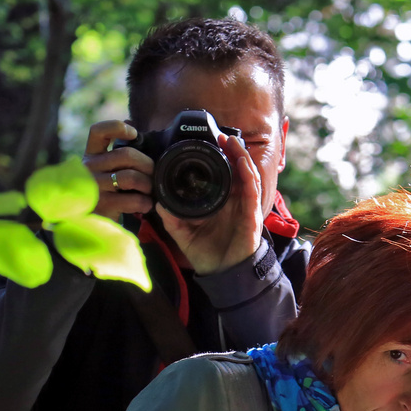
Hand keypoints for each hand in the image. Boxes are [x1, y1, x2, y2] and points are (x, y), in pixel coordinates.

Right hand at [83, 119, 155, 220]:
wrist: (90, 224)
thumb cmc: (105, 192)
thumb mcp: (105, 170)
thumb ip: (117, 154)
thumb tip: (133, 128)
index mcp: (90, 155)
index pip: (98, 131)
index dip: (117, 127)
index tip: (134, 133)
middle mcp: (88, 168)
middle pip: (125, 154)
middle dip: (147, 164)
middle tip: (154, 174)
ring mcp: (94, 187)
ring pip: (131, 177)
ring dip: (147, 184)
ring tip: (150, 191)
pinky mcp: (102, 206)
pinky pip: (133, 200)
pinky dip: (145, 202)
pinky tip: (145, 205)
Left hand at [157, 132, 263, 274]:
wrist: (222, 275)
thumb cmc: (207, 254)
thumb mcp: (184, 234)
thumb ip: (172, 219)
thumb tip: (158, 203)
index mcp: (221, 202)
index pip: (223, 174)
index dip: (220, 158)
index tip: (210, 143)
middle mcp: (235, 201)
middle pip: (237, 169)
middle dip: (232, 150)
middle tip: (222, 135)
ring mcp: (245, 207)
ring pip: (247, 175)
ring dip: (241, 157)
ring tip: (232, 142)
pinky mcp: (252, 216)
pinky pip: (252, 192)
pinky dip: (249, 176)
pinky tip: (242, 163)